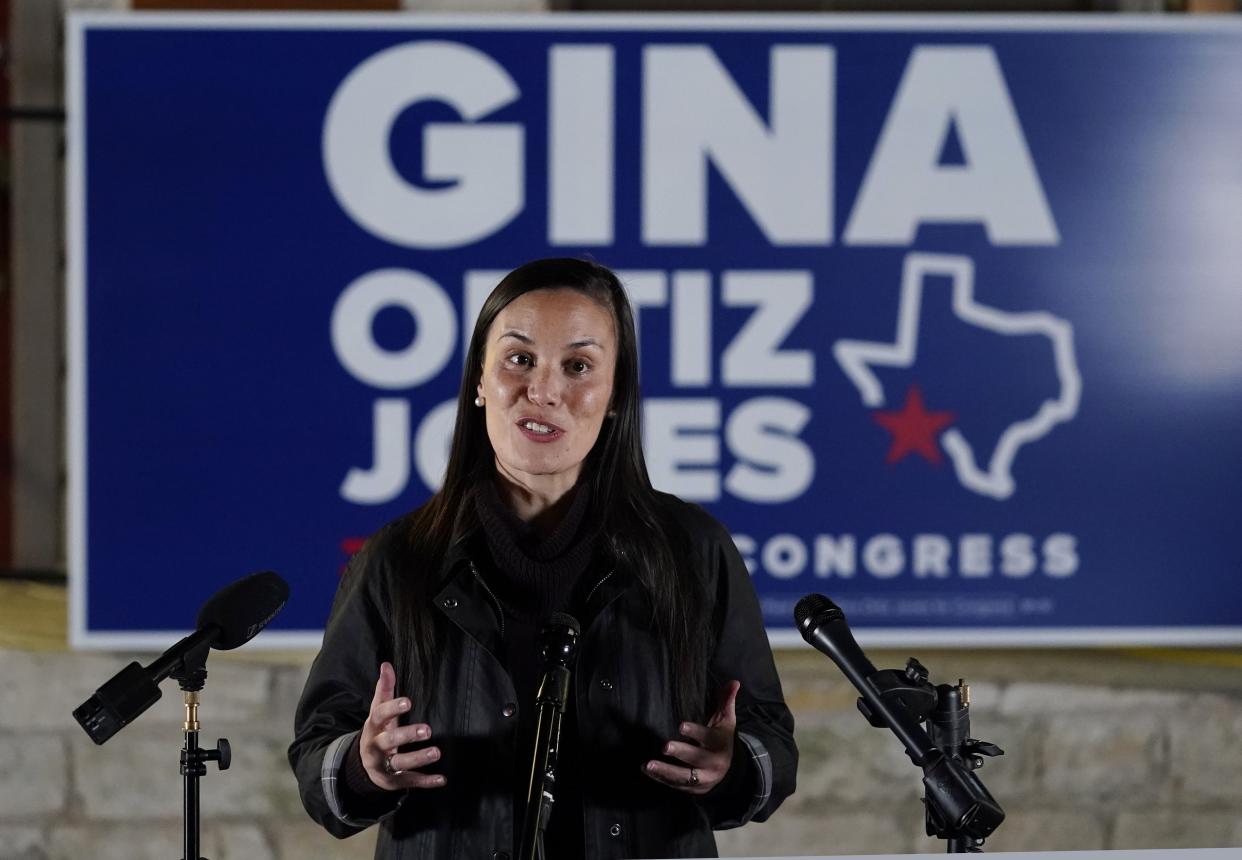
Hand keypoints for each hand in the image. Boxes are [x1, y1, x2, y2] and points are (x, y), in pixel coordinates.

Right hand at [360, 661, 446, 789]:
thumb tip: (386, 665)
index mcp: (373, 727)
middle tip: (427, 729)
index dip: (392, 709)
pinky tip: (441, 779)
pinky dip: (425, 782)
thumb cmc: (378, 731)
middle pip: (388, 741)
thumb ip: (384, 689)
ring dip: (418, 758)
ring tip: (437, 752)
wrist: (364, 765)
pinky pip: (409, 781)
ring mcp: (384, 766)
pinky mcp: (394, 781)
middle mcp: (375, 747)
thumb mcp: (378, 711)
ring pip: (400, 764)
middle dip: (407, 736)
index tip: (408, 702)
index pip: (379, 716)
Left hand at [642, 680, 739, 794]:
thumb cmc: (722, 739)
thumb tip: (734, 681)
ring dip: (665, 771)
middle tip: (665, 746)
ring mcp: (703, 778)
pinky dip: (661, 779)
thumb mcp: (726, 721)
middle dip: (681, 752)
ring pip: (684, 776)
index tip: (681, 726)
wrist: (731, 773)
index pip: (708, 737)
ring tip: (648, 765)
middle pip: (696, 758)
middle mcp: (713, 763)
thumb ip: (726, 701)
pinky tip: (647, 770)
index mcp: (720, 744)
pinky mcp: (693, 789)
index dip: (695, 732)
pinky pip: (676, 785)